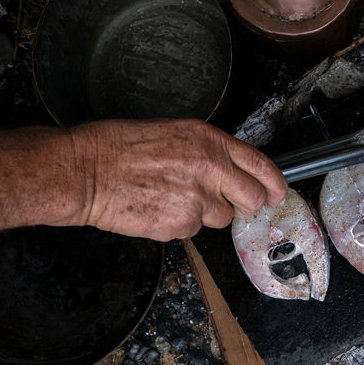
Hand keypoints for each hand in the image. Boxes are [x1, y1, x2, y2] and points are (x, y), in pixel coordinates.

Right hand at [70, 119, 286, 241]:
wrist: (86, 172)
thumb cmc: (118, 148)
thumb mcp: (174, 133)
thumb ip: (208, 151)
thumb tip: (229, 169)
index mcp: (209, 141)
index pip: (260, 164)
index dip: (275, 183)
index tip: (277, 192)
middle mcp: (211, 168)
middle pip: (252, 199)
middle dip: (244, 205)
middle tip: (227, 203)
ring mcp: (198, 199)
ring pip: (222, 219)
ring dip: (205, 214)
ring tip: (172, 198)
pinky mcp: (182, 224)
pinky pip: (193, 231)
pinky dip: (180, 225)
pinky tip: (158, 208)